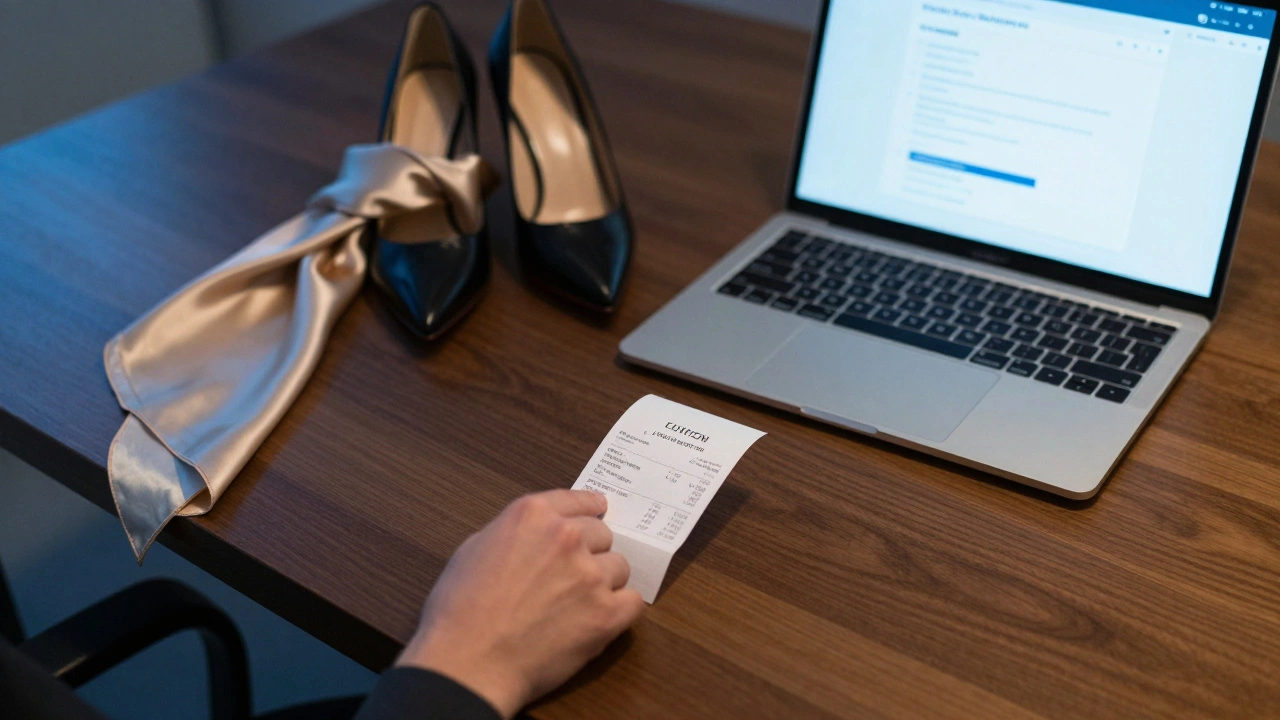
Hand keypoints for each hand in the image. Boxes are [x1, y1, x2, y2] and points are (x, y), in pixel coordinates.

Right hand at [396, 490, 645, 717]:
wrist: (468, 662)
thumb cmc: (460, 611)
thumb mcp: (475, 548)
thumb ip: (516, 532)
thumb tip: (537, 535)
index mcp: (534, 515)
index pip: (580, 500)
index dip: (589, 509)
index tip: (598, 511)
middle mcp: (567, 537)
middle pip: (603, 535)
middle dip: (589, 552)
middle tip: (570, 576)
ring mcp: (589, 575)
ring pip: (618, 567)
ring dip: (603, 582)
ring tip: (576, 605)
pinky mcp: (606, 614)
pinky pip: (633, 602)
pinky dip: (620, 610)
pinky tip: (600, 619)